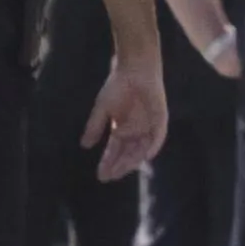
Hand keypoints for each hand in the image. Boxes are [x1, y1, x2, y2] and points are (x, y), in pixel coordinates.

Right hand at [86, 53, 169, 182]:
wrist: (135, 69)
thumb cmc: (118, 86)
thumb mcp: (103, 108)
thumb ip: (95, 126)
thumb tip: (85, 145)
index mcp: (122, 129)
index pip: (114, 151)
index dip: (108, 163)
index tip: (101, 176)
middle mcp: (136, 131)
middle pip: (127, 154)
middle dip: (118, 166)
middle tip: (110, 176)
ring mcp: (148, 126)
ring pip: (141, 149)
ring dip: (132, 160)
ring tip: (121, 170)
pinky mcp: (160, 119)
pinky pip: (158, 136)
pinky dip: (153, 146)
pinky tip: (146, 156)